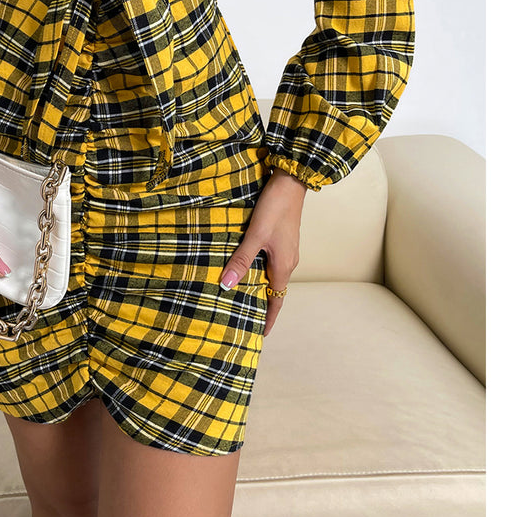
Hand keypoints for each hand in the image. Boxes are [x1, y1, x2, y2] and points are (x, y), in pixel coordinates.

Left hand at [219, 169, 305, 336]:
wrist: (291, 181)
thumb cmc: (275, 208)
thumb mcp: (255, 235)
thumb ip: (241, 260)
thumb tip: (225, 285)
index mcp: (284, 266)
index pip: (277, 301)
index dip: (268, 319)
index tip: (260, 335)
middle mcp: (288, 261)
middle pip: (275, 290)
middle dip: (262, 305)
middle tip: (245, 317)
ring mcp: (287, 250)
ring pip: (272, 275)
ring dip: (261, 287)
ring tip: (243, 295)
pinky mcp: (282, 239)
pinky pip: (271, 262)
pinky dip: (260, 271)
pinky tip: (246, 266)